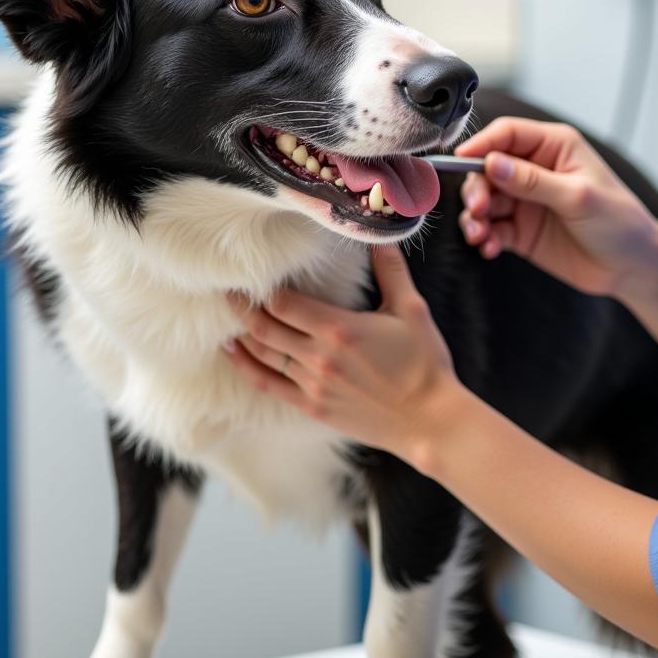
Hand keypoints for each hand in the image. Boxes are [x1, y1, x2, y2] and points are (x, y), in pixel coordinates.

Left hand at [223, 245, 461, 458]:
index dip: (263, 288)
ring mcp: (313, 385)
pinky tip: (232, 352)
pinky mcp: (313, 407)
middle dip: (241, 307)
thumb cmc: (424, 363)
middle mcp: (318, 357)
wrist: (430, 421)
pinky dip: (246, 366)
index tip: (252, 273)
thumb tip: (379, 237)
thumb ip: (391, 271)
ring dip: (241, 334)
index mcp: (338, 329)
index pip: (283, 303)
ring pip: (262, 355)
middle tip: (227, 290)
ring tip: (227, 316)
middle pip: (263, 327)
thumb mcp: (411, 310)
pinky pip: (268, 385)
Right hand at [454, 117, 657, 297]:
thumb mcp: (577, 197)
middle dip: (476, 189)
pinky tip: (490, 248)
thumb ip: (532, 181)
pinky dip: (485, 237)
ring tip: (479, 235)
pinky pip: (491, 228)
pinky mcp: (520, 230)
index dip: (480, 145)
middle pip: (487, 168)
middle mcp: (535, 169)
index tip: (460, 162)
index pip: (506, 134)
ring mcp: (525, 200)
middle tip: (478, 210)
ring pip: (484, 200)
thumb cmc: (619, 223)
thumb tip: (491, 163)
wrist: (632, 268)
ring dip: (475, 217)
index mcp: (553, 147)